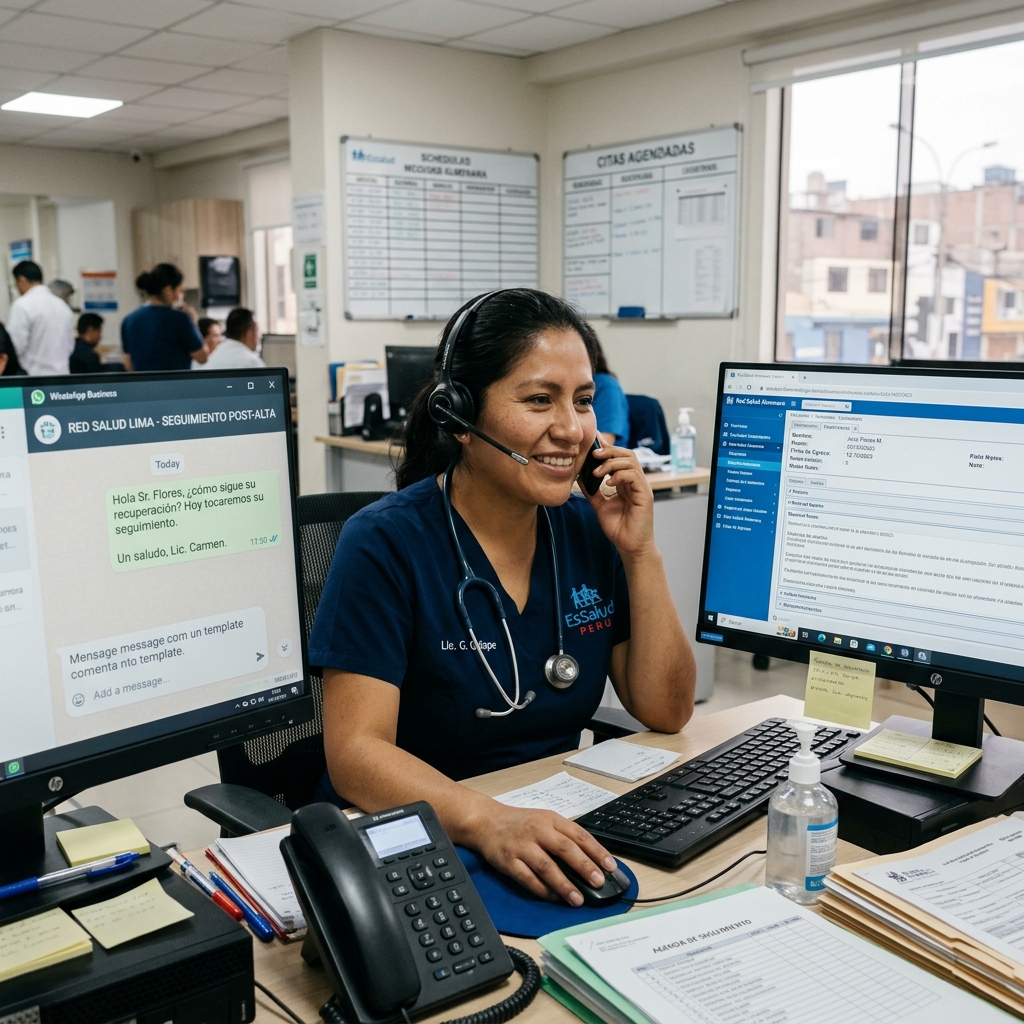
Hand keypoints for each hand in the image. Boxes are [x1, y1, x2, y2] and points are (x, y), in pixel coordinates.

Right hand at [469, 803, 616, 905]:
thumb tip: (590, 862)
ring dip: (564, 884)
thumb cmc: (521, 823)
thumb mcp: (545, 821)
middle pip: (565, 849)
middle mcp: (538, 831)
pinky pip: (528, 879)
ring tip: (578, 899)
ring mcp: (522, 846)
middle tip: (598, 882)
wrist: (486, 821)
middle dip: (584, 867)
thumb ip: (564, 837)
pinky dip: (543, 890)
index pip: (578, 834)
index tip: (610, 866)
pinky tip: (554, 898)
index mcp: (551, 820)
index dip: (596, 851)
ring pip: (547, 867)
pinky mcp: (508, 862)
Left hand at [585, 445, 655, 555]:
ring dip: (612, 463)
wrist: (629, 546)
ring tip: (597, 472)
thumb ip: (592, 490)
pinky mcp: (645, 495)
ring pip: (631, 462)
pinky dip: (620, 475)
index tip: (593, 441)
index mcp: (625, 482)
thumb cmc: (618, 527)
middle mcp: (635, 481)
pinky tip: (608, 483)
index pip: (618, 457)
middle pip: (627, 454)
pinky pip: (634, 476)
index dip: (607, 447)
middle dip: (609, 450)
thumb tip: (579, 476)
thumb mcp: (599, 505)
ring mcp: (641, 487)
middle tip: (593, 454)